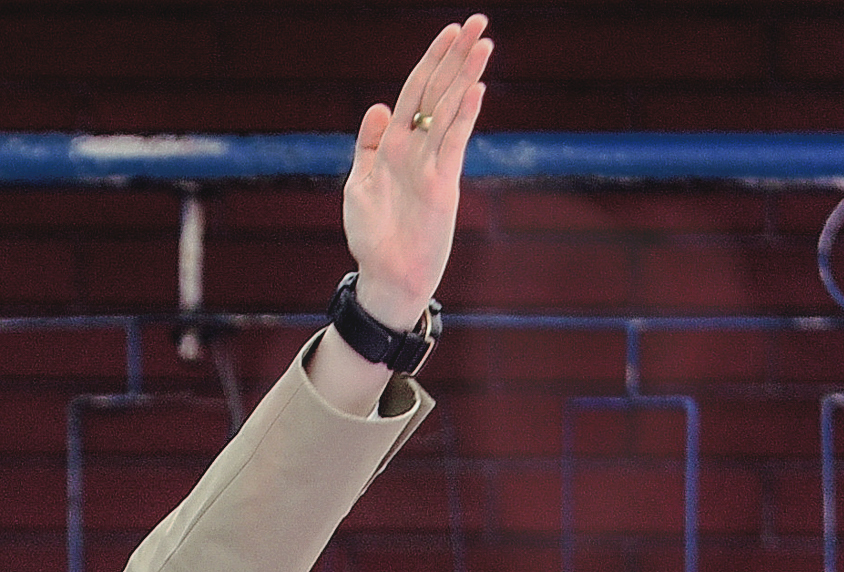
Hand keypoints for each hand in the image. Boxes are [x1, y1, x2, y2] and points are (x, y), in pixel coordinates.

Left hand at [342, 13, 491, 330]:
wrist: (386, 275)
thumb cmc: (370, 235)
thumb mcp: (359, 185)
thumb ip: (368, 145)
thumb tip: (380, 106)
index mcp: (393, 144)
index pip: (415, 92)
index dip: (431, 61)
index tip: (449, 31)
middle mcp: (417, 148)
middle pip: (439, 92)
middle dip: (456, 57)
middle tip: (478, 21)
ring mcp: (433, 163)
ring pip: (451, 110)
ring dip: (466, 77)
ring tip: (484, 44)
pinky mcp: (443, 183)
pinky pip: (454, 143)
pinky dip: (463, 116)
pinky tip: (475, 89)